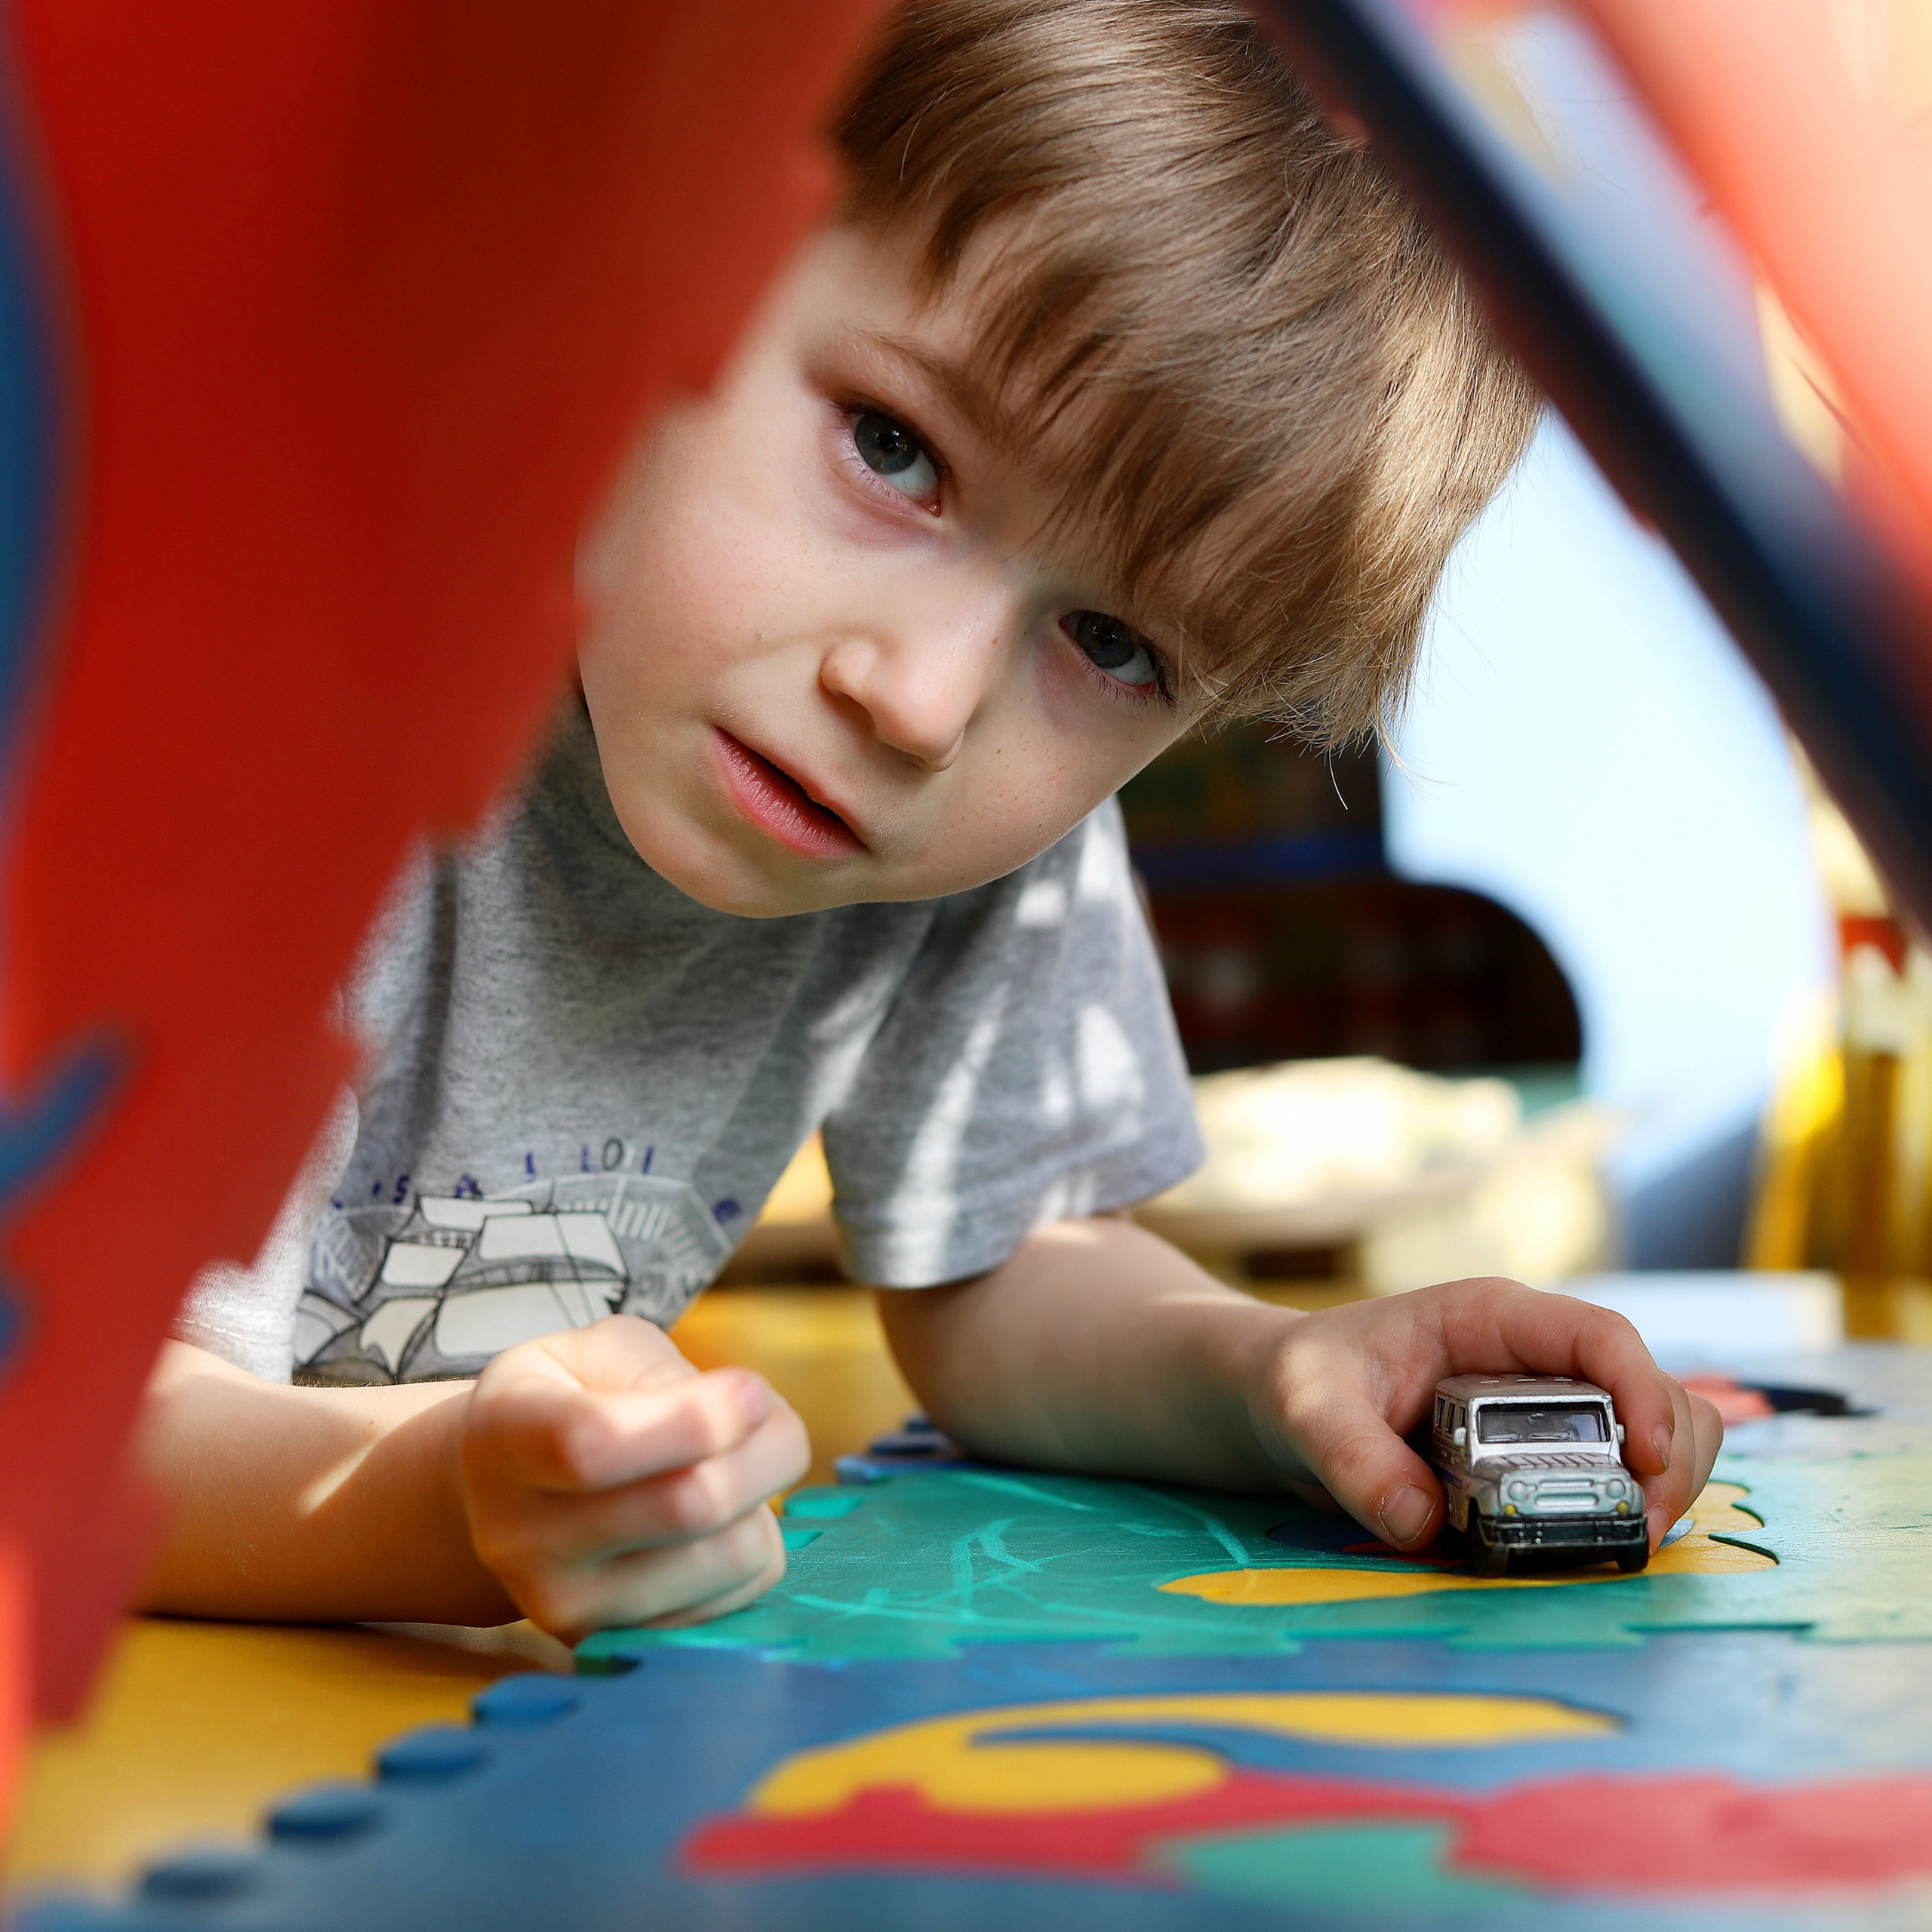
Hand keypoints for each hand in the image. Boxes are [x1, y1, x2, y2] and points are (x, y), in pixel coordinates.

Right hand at [458, 1313, 809, 1640]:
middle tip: (761, 1412)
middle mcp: (521, 1536)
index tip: (748, 1391)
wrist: (502, 1496)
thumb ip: (662, 1371)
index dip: (695, 1417)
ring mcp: (567, 1606)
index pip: (593, 1443)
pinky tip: (711, 1518)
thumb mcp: (596, 1351)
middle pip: (687, 1505)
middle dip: (762, 1447)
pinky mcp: (622, 1642)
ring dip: (764, 1495)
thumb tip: (744, 1415)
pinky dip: (753, 1540)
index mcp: (506, 1434)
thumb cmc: (569, 1401)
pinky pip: (744, 1592)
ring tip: (726, 1463)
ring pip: (733, 1553)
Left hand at [1249, 1277, 1722, 1553]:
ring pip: (1656, 1435)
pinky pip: (1621, 1477)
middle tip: (1635, 1529)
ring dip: (1661, 1489)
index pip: (1600, 1336)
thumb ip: (1353, 1459)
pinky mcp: (1546, 1455)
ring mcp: (1550, 1407)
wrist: (1283, 1401)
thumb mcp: (1307, 1409)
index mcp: (1490, 1319)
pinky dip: (1630, 1510)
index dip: (1641, 1394)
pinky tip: (1598, 1543)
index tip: (1646, 1464)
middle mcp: (1535, 1358)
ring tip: (1621, 1540)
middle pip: (1654, 1391)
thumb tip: (1420, 1523)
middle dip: (1669, 1459)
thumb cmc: (1302, 1382)